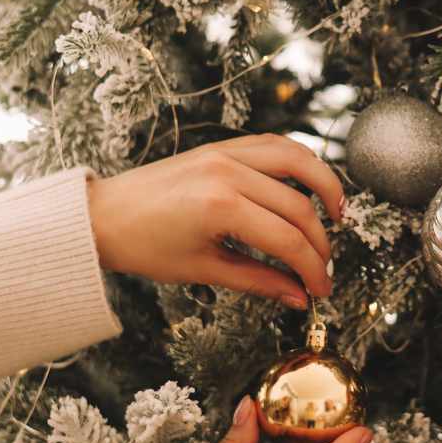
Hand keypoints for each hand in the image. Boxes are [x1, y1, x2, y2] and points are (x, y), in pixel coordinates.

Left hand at [87, 134, 343, 308]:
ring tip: (338, 213)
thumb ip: (258, 281)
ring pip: (297, 160)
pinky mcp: (222, 146)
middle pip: (298, 206)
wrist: (103, 216)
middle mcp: (228, 172)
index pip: (288, 240)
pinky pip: (274, 145)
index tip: (321, 291)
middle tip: (323, 269)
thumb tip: (298, 297)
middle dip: (319, 243)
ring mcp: (225, 153)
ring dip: (325, 184)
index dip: (312, 269)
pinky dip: (299, 162)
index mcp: (220, 207)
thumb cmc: (144, 246)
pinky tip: (309, 184)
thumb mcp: (203, 270)